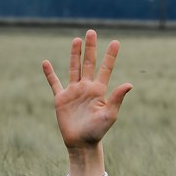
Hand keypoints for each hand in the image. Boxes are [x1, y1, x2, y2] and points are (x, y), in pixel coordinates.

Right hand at [42, 30, 131, 175]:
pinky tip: (46, 63)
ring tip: (77, 40)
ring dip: (75, 54)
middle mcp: (87, 88)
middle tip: (91, 31)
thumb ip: (116, 98)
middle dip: (90, 48)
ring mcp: (73, 92)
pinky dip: (49, 74)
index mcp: (99, 90)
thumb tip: (129, 84)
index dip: (110, 55)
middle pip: (89, 63)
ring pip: (74, 68)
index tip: (115, 41)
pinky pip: (54, 83)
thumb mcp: (109, 115)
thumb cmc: (97, 131)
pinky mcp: (61, 98)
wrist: (81, 144)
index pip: (106, 68)